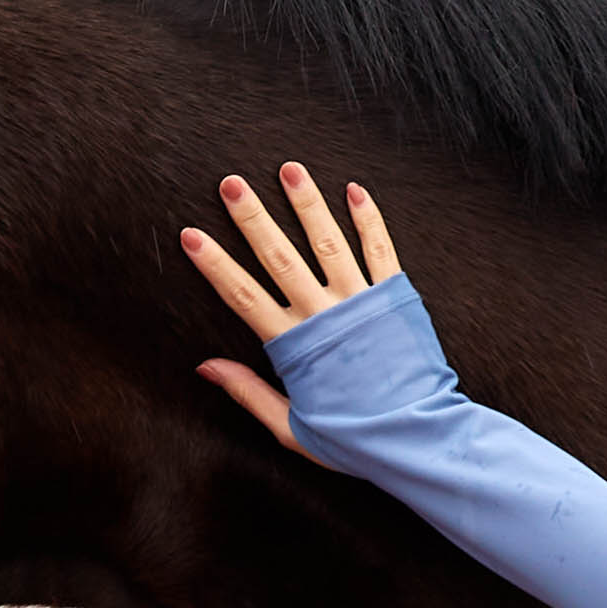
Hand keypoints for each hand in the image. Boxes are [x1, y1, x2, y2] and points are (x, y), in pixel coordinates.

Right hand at [178, 162, 404, 453]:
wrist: (414, 436)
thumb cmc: (351, 437)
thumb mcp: (289, 427)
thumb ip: (247, 392)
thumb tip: (205, 366)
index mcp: (293, 345)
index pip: (243, 295)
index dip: (215, 264)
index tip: (192, 235)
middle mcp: (323, 315)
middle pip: (279, 257)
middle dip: (253, 217)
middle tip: (232, 183)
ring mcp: (359, 303)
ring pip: (327, 242)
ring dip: (307, 204)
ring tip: (290, 170)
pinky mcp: (395, 298)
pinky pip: (380, 251)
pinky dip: (368, 219)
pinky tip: (355, 191)